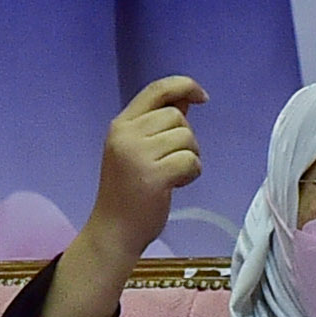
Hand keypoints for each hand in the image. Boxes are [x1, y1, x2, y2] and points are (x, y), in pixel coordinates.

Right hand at [39, 77, 205, 316]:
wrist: (114, 230)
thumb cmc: (129, 190)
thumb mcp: (138, 150)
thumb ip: (159, 124)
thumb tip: (186, 98)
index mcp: (121, 125)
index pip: (156, 89)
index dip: (183, 85)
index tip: (201, 96)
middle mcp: (125, 134)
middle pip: (177, 116)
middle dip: (186, 138)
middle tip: (171, 162)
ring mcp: (137, 154)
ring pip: (187, 139)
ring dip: (189, 157)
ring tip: (170, 175)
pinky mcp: (153, 175)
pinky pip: (191, 161)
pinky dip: (191, 174)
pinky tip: (174, 186)